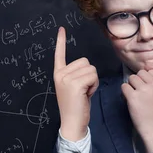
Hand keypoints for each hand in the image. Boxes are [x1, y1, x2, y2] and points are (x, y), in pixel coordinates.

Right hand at [53, 26, 98, 140]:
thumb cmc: (76, 106)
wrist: (72, 123)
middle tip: (83, 90)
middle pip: (85, 61)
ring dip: (93, 81)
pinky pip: (93, 76)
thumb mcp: (73, 87)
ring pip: (91, 69)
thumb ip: (76, 75)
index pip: (59, 54)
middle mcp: (60, 74)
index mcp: (58, 74)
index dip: (61, 41)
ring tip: (84, 92)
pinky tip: (86, 95)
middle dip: (89, 75)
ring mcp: (66, 78)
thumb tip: (85, 66)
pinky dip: (94, 85)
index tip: (61, 29)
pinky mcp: (74, 84)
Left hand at [121, 70, 152, 152]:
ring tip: (134, 94)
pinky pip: (124, 86)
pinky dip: (124, 92)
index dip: (147, 78)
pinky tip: (128, 98)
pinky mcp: (133, 97)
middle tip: (140, 90)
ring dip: (131, 85)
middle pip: (141, 73)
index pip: (152, 71)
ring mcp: (144, 90)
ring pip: (131, 78)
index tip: (147, 86)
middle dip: (139, 80)